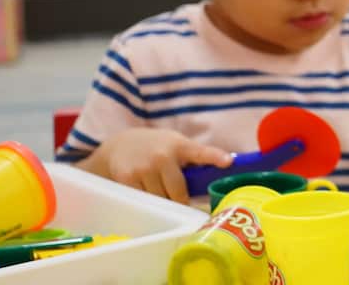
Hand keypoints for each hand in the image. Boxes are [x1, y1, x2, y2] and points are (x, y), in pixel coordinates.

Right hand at [80, 128, 231, 203]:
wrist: (120, 144)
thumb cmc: (158, 148)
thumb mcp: (178, 145)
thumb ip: (194, 159)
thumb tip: (220, 176)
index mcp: (181, 147)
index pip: (201, 152)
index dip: (215, 157)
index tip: (228, 161)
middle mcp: (162, 157)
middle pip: (178, 192)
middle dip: (180, 201)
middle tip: (180, 203)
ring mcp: (143, 168)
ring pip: (160, 201)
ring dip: (162, 203)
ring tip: (158, 192)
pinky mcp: (126, 179)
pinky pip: (143, 202)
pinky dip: (147, 203)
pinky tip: (144, 192)